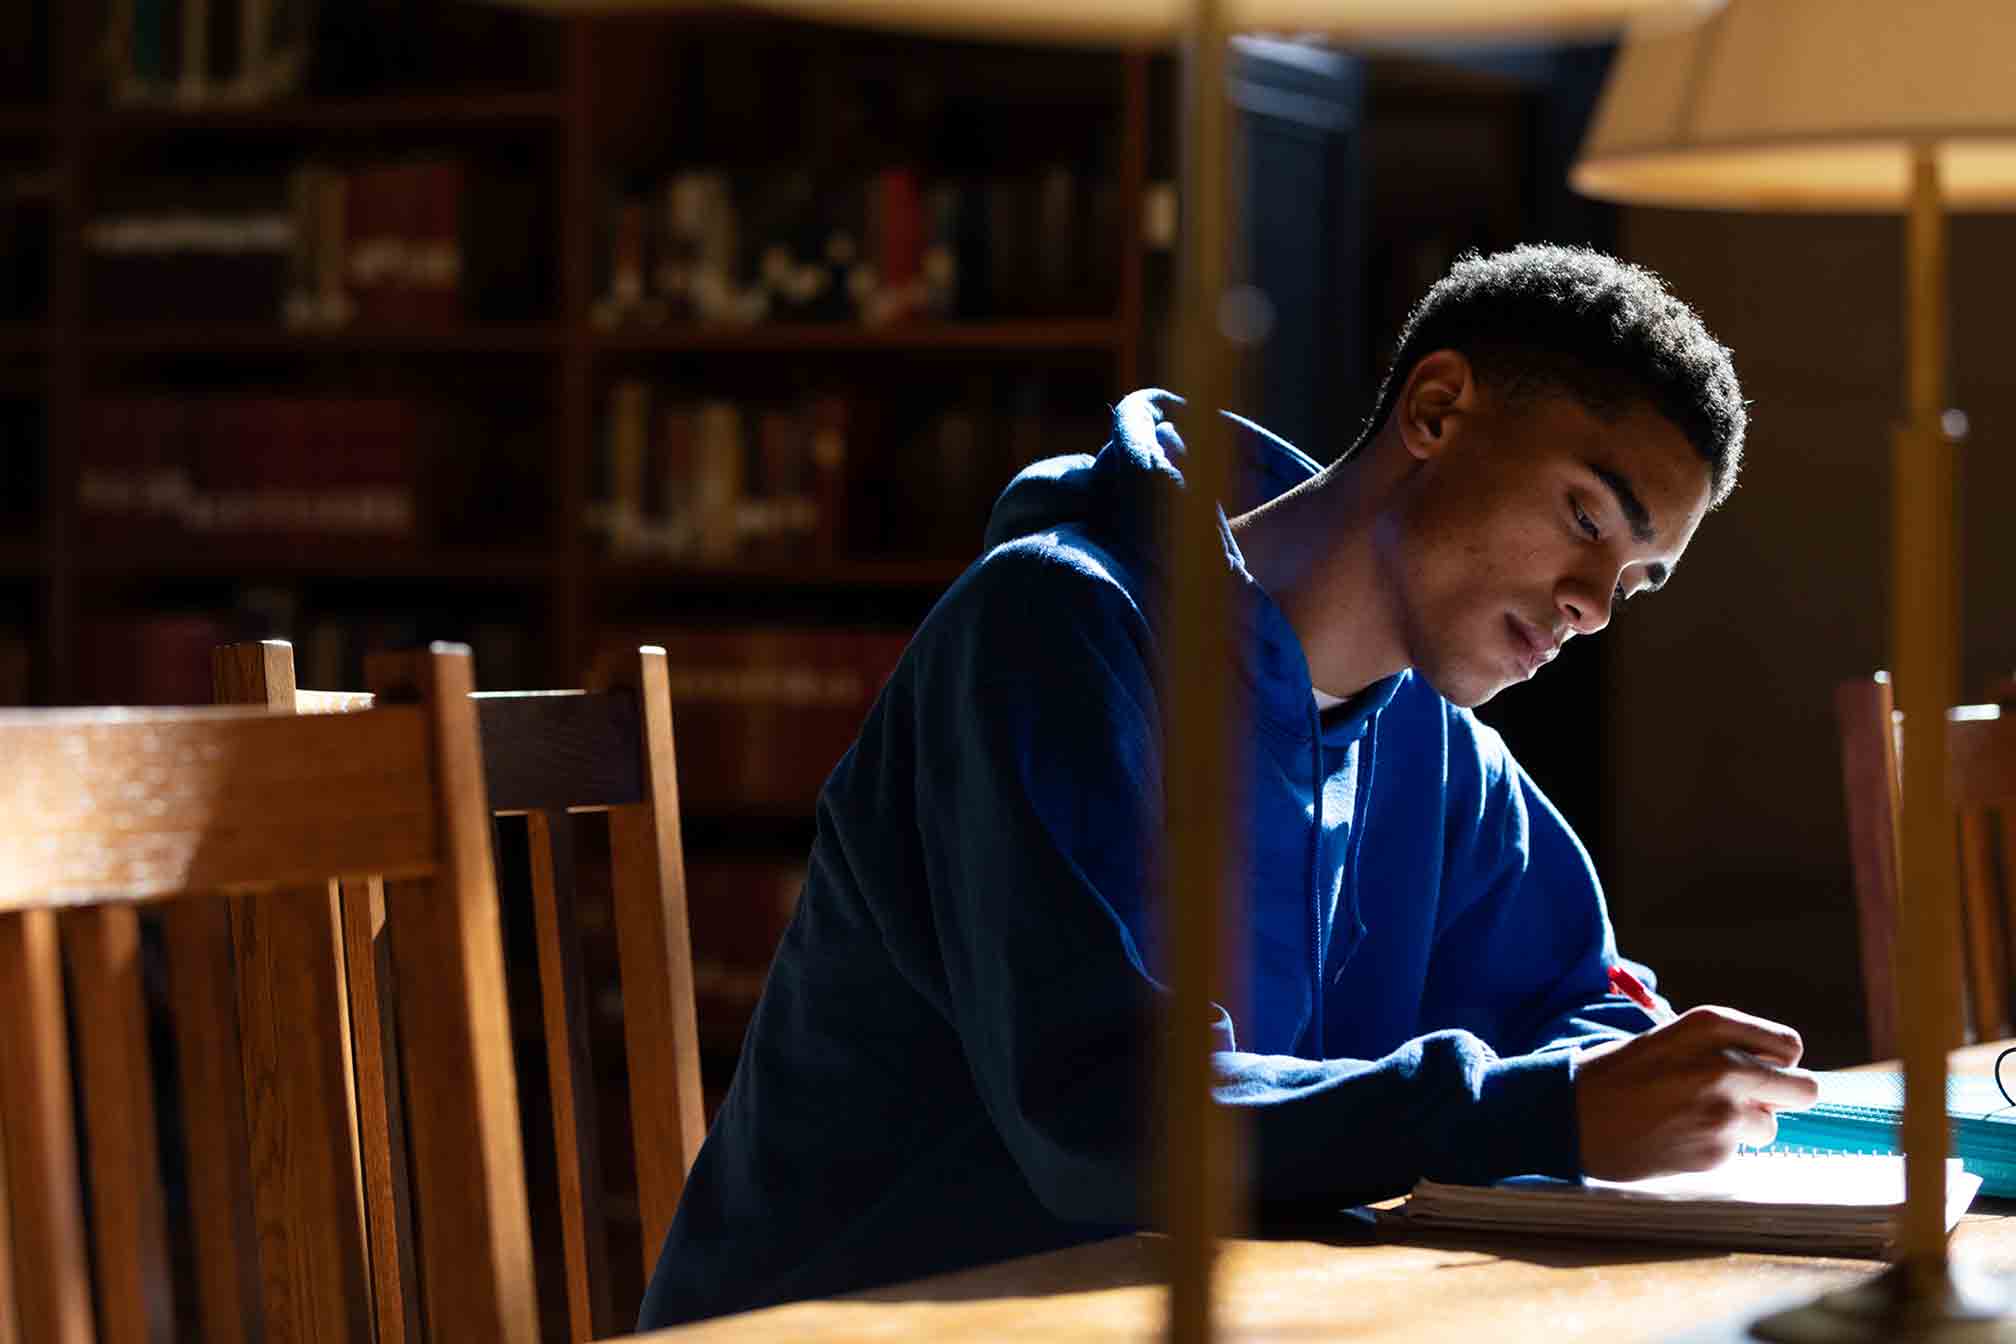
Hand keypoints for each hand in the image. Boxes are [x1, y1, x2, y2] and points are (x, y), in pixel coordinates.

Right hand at [1572, 1005, 1820, 1181]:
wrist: (1571, 1114)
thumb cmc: (1618, 1073)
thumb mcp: (1671, 1039)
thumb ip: (1724, 1049)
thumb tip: (1777, 1073)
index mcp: (1712, 1025)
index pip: (1789, 1046)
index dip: (1776, 1061)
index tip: (1758, 1069)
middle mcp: (1727, 1065)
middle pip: (1804, 1090)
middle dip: (1783, 1097)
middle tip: (1750, 1100)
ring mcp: (1725, 1112)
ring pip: (1770, 1127)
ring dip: (1742, 1126)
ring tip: (1694, 1118)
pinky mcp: (1716, 1151)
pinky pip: (1736, 1151)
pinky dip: (1713, 1147)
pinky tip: (1678, 1136)